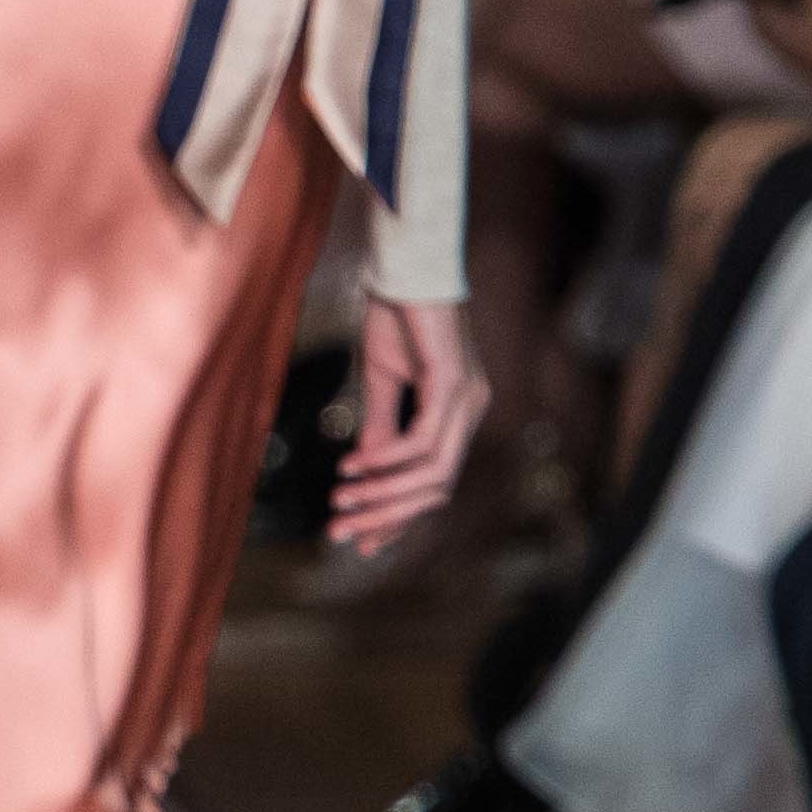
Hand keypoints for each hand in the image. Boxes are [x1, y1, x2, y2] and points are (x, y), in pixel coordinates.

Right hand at [328, 299, 486, 556]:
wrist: (404, 268)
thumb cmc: (397, 316)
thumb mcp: (383, 381)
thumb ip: (380, 427)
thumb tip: (367, 470)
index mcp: (458, 414)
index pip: (434, 483)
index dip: (399, 516)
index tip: (361, 543)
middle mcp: (471, 412)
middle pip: (436, 491)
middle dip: (387, 516)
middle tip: (340, 531)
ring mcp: (467, 401)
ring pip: (433, 476)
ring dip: (384, 495)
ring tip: (340, 499)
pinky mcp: (453, 385)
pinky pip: (422, 443)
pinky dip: (386, 460)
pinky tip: (352, 464)